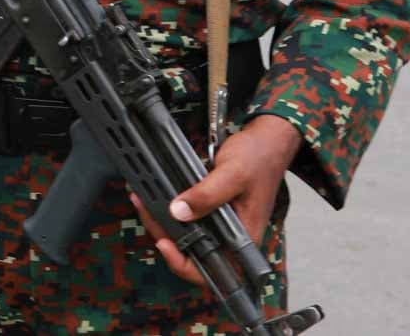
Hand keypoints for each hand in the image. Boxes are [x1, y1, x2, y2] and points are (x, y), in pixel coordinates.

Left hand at [130, 115, 300, 285]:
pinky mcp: (210, 210)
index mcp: (243, 238)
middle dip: (164, 235)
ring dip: (162, 221)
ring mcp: (220, 224)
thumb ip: (207, 195)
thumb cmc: (259, 158)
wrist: (267, 139)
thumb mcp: (232, 175)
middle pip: (191, 252)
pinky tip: (154, 197)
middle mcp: (230, 236)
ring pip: (185, 235)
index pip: (212, 269)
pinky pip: (187, 218)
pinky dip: (168, 210)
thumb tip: (179, 212)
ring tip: (143, 201)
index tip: (164, 243)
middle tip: (145, 210)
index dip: (184, 264)